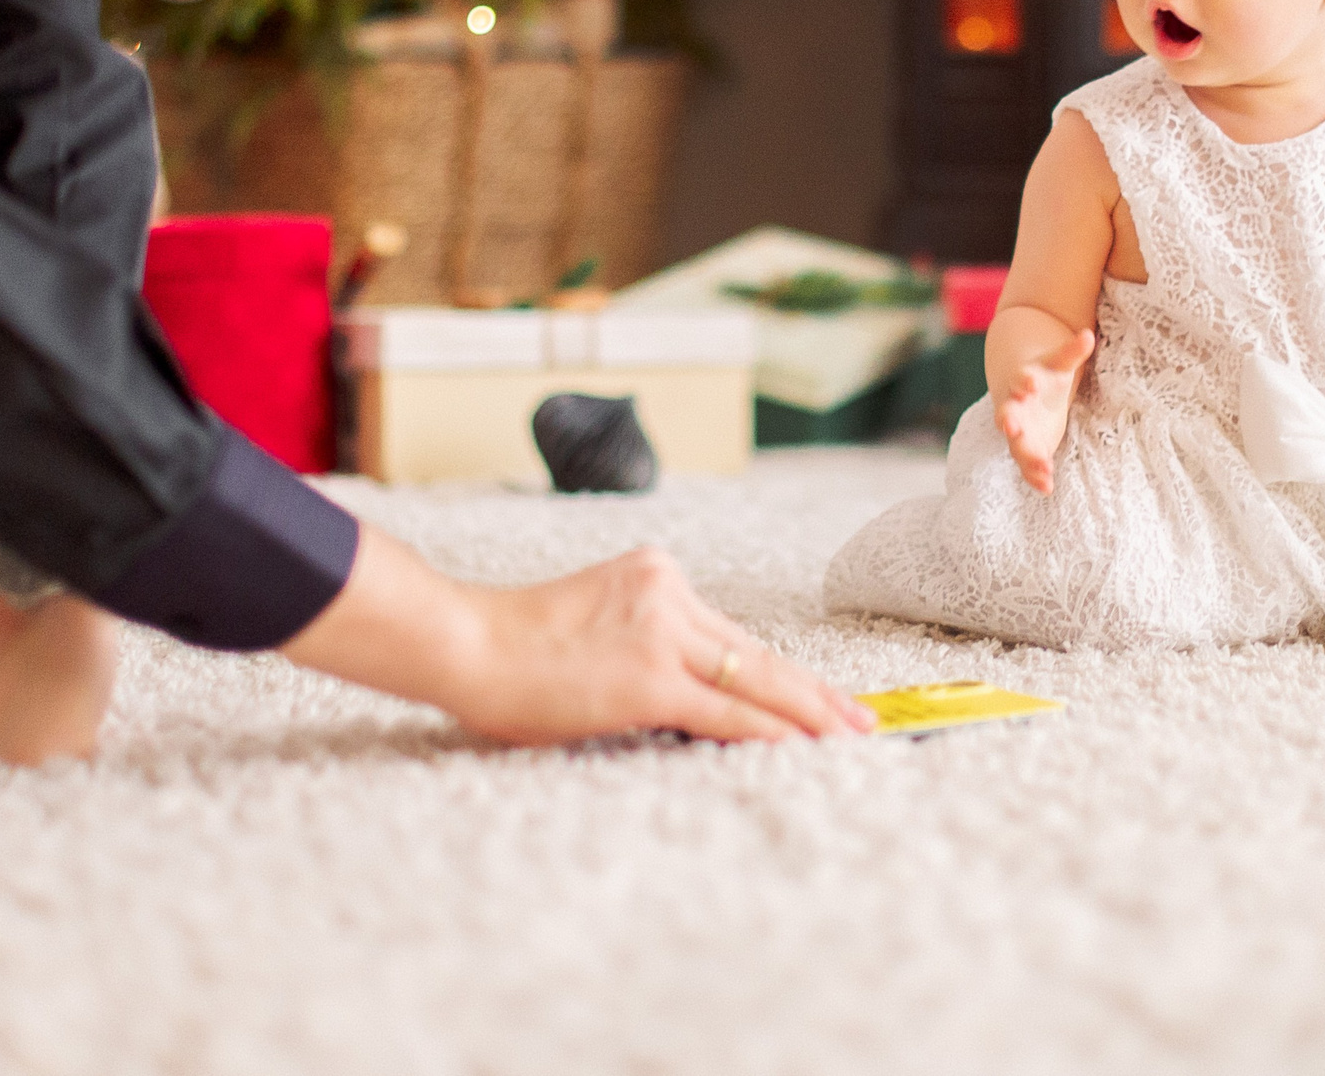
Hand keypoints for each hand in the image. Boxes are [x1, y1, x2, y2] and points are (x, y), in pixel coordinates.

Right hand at [282, 529, 874, 746]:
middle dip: (814, 693)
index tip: (821, 691)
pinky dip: (769, 733)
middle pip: (756, 653)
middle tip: (862, 719)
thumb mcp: (592, 625)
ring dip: (807, 715)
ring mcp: (661, 630)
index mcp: (654, 575)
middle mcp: (667, 591)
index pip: (733, 635)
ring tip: (848, 738)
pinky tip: (801, 749)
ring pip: (754, 679)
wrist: (462, 641)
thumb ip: (645, 647)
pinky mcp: (649, 674)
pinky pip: (725, 711)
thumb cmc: (510, 648)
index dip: (782, 670)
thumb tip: (686, 701)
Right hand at [996, 328, 1093, 493]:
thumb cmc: (1045, 375)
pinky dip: (1035, 476)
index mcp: (1023, 382)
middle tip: (1012, 427)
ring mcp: (1019, 431)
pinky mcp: (1027, 448)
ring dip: (1027, 457)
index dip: (1024, 381)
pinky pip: (1027, 464)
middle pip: (1009, 415)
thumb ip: (1071, 352)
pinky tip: (1047, 488)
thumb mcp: (1058, 363)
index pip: (1021, 380)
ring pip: (1018, 445)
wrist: (1026, 391)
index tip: (1029, 383)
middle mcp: (1015, 408)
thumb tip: (1088, 335)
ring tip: (1044, 471)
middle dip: (1010, 422)